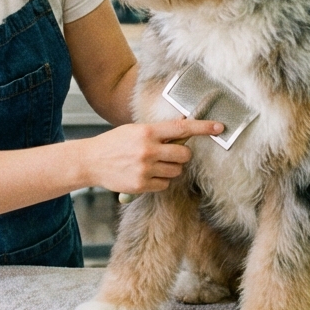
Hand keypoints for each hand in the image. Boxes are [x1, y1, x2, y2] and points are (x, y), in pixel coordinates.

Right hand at [86, 119, 222, 194]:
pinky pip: (165, 184)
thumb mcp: (135, 130)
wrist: (91, 161)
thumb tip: (182, 124)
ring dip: (170, 169)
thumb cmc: (114, 143)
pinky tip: (146, 175)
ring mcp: (145, 169)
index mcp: (147, 132)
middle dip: (182, 155)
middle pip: (184, 155)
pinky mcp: (141, 185)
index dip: (203, 127)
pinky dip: (160, 181)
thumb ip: (158, 131)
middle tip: (171, 154)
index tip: (219, 127)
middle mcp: (148, 150)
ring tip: (153, 164)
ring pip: (176, 172)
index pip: (182, 128)